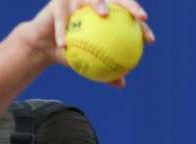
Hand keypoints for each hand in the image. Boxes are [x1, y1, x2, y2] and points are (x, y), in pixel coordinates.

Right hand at [23, 0, 155, 87]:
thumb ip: (105, 68)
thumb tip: (122, 84)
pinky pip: (62, 16)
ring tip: (104, 13)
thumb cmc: (71, 51)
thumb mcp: (88, 62)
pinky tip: (63, 43)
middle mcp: (94, 2)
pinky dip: (62, 29)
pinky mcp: (58, 2)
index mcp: (106, 14)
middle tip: (140, 18)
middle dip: (131, 5)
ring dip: (98, 2)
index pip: (128, 17)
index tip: (150, 40)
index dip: (141, 25)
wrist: (45, 44)